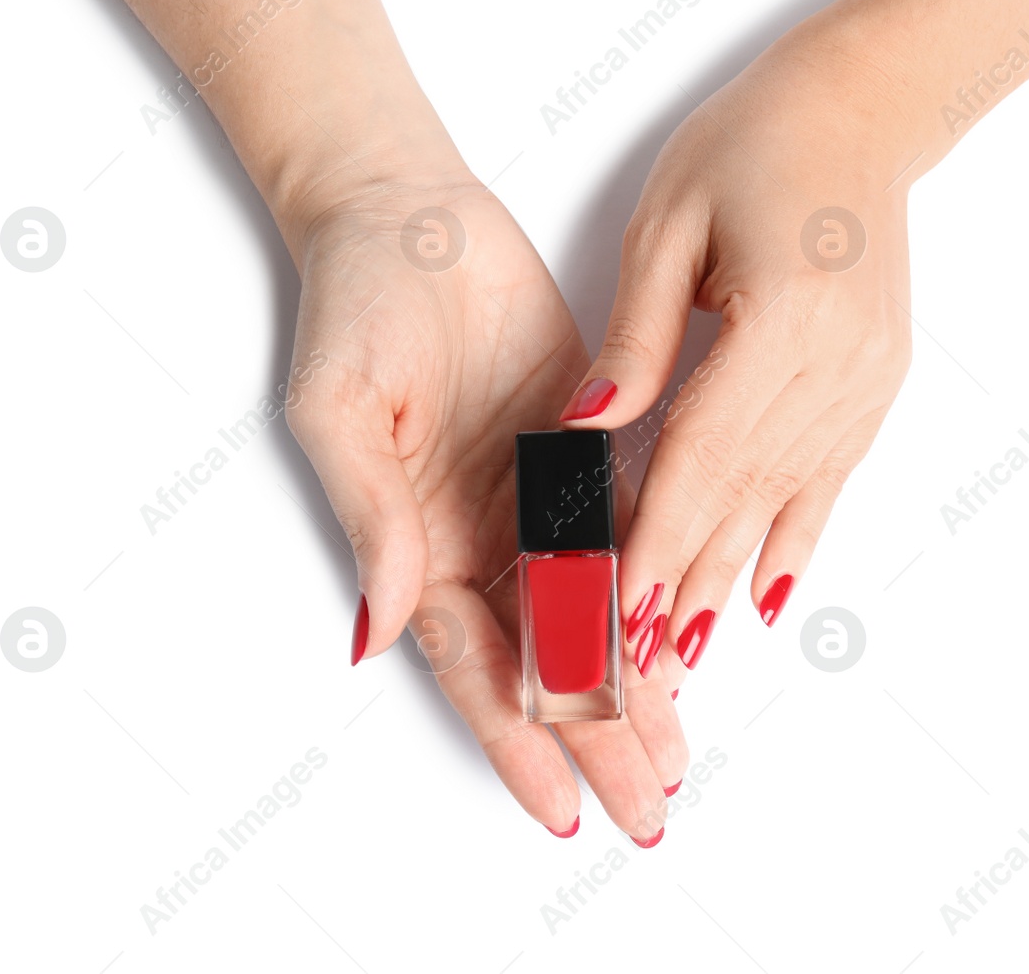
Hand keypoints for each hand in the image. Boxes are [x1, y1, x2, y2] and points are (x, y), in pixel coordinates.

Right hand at [283, 170, 685, 840]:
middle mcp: (479, 537)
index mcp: (416, 543)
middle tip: (645, 810)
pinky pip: (625, 538)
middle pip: (542, 662)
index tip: (558, 804)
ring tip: (675, 758)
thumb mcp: (345, 411)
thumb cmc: (359, 306)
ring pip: (591, 616)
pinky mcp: (582, 455)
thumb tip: (379, 629)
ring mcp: (532, 501)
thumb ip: (371, 519)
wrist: (414, 217)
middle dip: (591, 740)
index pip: (474, 664)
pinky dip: (652, 596)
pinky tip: (684, 648)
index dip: (517, 737)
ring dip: (631, 689)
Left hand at [560, 23, 915, 684]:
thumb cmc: (756, 143)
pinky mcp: (878, 383)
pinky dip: (795, 540)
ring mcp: (870, 380)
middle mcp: (840, 364)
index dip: (656, 538)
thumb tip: (587, 431)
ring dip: (730, 575)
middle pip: (745, 495)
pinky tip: (767, 599)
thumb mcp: (670, 224)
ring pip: (787, 500)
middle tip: (635, 662)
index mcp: (784, 319)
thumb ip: (634, 338)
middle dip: (682, 580)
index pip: (704, 456)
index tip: (615, 610)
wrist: (864, 107)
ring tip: (683, 650)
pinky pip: (831, 479)